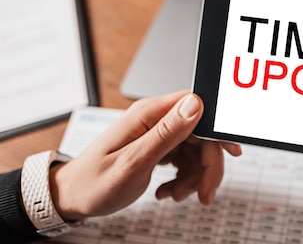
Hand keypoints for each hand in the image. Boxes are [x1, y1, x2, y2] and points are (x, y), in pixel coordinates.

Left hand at [48, 91, 241, 220]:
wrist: (72, 197)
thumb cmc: (94, 182)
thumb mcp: (133, 162)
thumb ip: (167, 133)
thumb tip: (195, 104)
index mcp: (149, 114)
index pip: (198, 107)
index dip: (218, 130)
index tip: (230, 153)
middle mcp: (155, 119)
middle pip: (201, 135)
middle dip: (207, 166)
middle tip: (204, 193)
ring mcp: (157, 133)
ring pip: (196, 150)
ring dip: (193, 177)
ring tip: (175, 194)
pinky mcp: (158, 146)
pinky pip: (185, 159)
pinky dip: (183, 178)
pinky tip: (167, 190)